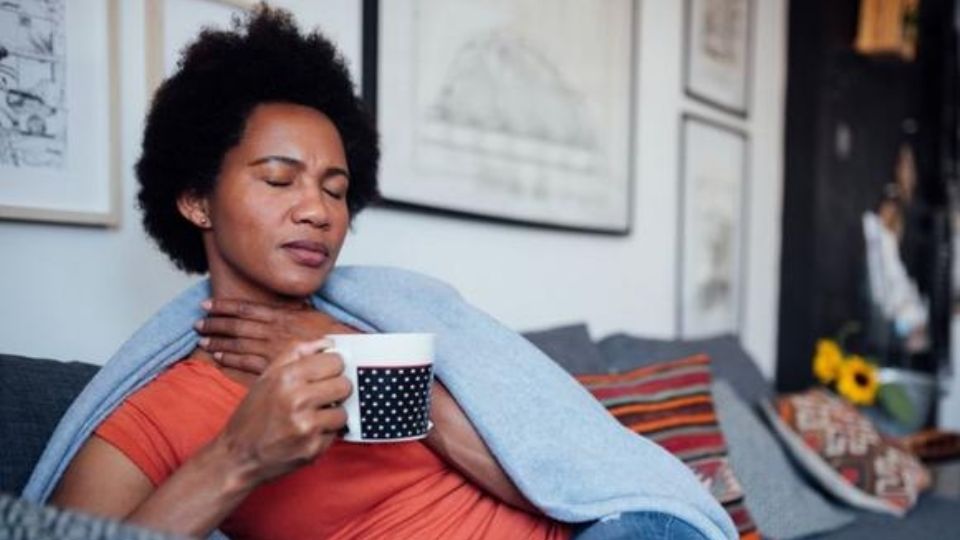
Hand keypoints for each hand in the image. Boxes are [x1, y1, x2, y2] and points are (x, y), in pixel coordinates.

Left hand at [195, 299, 353, 373]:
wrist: (344, 352)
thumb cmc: (331, 334)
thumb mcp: (311, 313)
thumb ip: (291, 310)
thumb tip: (280, 305)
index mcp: (281, 315)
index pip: (246, 308)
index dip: (224, 306)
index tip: (207, 305)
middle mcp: (273, 330)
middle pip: (237, 325)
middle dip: (215, 323)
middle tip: (198, 324)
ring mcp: (272, 348)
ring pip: (238, 343)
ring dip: (219, 341)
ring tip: (203, 340)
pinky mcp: (274, 365)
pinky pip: (247, 362)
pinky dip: (231, 359)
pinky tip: (219, 358)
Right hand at [215, 339, 351, 486]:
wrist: (238, 456)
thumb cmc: (254, 414)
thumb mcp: (267, 376)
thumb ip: (297, 353)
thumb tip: (328, 343)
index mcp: (286, 377)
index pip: (334, 362)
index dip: (333, 367)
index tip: (326, 374)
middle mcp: (297, 400)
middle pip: (344, 385)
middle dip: (336, 390)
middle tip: (322, 396)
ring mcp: (307, 426)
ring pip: (343, 411)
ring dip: (332, 414)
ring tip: (313, 416)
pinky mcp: (313, 448)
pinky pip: (336, 433)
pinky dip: (326, 433)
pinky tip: (308, 432)